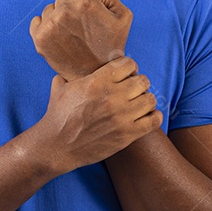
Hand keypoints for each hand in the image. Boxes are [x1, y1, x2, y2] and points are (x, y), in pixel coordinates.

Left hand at [29, 0, 132, 81]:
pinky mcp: (40, 38)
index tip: (92, 19)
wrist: (95, 74)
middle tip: (82, 29)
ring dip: (58, 18)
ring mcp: (50, 25)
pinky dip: (44, 26)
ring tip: (71, 35)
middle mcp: (65, 11)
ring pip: (50, 10)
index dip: (87, 4)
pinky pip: (36, 21)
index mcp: (84, 2)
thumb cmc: (112, 44)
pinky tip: (57, 36)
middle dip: (72, 10)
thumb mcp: (123, 16)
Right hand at [35, 57, 161, 172]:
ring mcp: (121, 117)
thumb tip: (68, 66)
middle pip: (142, 81)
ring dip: (146, 100)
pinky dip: (154, 116)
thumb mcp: (60, 88)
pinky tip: (147, 116)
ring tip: (140, 103)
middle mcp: (111, 97)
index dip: (129, 67)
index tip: (127, 73)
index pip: (128, 64)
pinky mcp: (127, 135)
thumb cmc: (58, 117)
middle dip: (139, 83)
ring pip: (150, 99)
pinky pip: (153, 121)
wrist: (57, 146)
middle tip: (134, 90)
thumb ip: (69, 74)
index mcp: (97, 82)